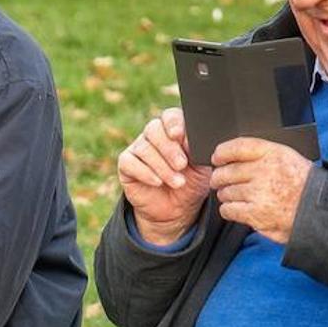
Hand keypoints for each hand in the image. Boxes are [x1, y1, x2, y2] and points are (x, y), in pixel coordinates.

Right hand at [117, 108, 212, 244]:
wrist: (177, 210)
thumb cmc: (191, 183)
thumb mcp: (201, 167)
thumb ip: (197, 150)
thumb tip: (190, 138)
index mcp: (173, 130)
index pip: (169, 117)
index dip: (173, 123)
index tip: (178, 135)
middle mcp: (153, 135)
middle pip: (154, 129)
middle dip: (169, 149)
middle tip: (182, 165)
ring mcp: (138, 148)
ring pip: (144, 148)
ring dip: (162, 166)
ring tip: (177, 182)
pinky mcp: (126, 164)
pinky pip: (130, 162)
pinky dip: (145, 173)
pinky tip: (157, 182)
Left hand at [210, 137, 312, 244]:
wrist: (317, 211)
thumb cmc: (303, 186)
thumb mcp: (288, 158)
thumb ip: (263, 154)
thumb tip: (234, 155)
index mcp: (273, 153)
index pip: (238, 146)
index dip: (222, 152)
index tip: (217, 157)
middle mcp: (264, 170)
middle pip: (226, 171)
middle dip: (220, 178)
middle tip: (220, 181)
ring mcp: (258, 192)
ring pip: (226, 191)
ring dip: (226, 195)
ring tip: (236, 197)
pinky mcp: (255, 213)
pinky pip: (228, 209)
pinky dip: (228, 210)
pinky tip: (236, 209)